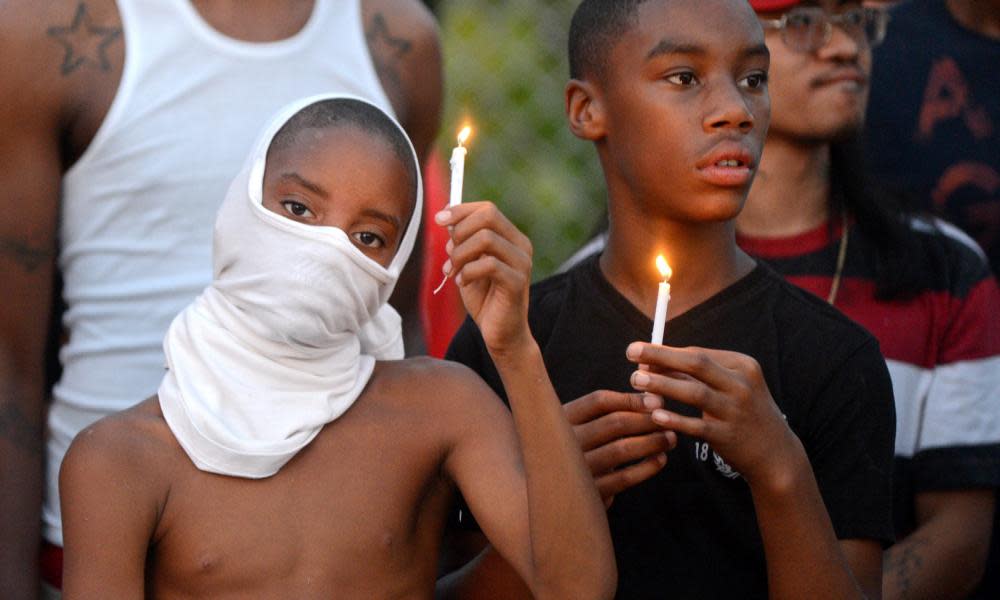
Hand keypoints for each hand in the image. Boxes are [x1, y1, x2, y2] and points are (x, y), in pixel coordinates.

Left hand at [435, 203, 532, 355]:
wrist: (500, 333)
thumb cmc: (485, 298)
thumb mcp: (467, 264)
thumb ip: (461, 242)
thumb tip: (446, 218)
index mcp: (511, 238)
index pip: (487, 209)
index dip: (460, 211)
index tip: (439, 220)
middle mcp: (521, 246)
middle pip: (488, 216)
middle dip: (460, 231)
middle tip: (449, 254)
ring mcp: (522, 263)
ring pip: (486, 238)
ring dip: (461, 254)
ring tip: (454, 271)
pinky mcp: (517, 282)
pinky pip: (488, 264)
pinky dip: (468, 272)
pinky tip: (462, 283)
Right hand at [564, 390, 676, 505]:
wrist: (556, 492)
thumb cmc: (576, 449)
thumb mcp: (579, 426)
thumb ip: (606, 411)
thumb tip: (654, 397)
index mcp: (562, 418)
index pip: (599, 401)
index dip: (631, 399)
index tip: (657, 400)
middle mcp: (566, 442)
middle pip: (614, 423)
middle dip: (647, 420)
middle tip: (669, 419)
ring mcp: (578, 468)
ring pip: (622, 449)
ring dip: (652, 442)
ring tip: (670, 438)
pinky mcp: (590, 493)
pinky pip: (624, 478)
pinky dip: (646, 467)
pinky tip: (660, 459)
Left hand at [625, 342, 801, 487]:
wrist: (775, 454)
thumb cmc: (744, 413)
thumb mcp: (731, 387)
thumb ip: (698, 375)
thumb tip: (654, 361)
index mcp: (743, 366)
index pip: (698, 353)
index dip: (665, 352)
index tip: (638, 351)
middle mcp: (742, 385)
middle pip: (697, 364)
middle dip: (661, 355)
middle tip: (630, 352)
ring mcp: (736, 411)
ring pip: (695, 393)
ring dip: (663, 385)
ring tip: (636, 380)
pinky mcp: (728, 436)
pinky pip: (697, 426)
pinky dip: (675, 420)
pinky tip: (654, 416)